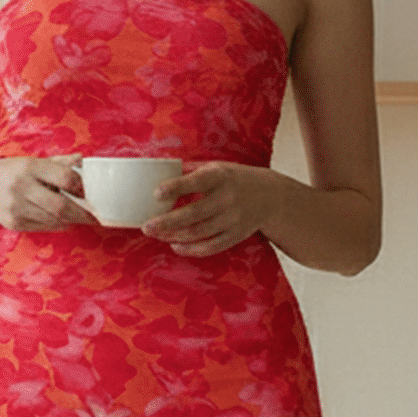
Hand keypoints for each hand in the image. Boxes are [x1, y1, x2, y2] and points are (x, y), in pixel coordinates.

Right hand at [0, 157, 92, 231]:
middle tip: (93, 217)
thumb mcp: (32, 162)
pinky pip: (42, 227)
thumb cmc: (10, 173)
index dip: (81, 188)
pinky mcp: (13, 223)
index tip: (88, 193)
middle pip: (61, 206)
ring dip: (69, 220)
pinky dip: (54, 225)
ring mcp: (15, 207)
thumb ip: (59, 163)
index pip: (65, 178)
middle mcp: (21, 186)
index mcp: (29, 167)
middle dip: (81, 214)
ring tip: (76, 216)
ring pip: (53, 220)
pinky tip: (57, 219)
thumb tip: (83, 160)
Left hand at [140, 161, 279, 257]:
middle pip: (193, 214)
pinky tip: (175, 245)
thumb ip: (191, 171)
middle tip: (146, 227)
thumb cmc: (233, 179)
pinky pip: (210, 247)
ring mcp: (233, 219)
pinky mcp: (236, 235)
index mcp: (220, 176)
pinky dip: (191, 249)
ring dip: (174, 236)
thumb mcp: (217, 167)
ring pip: (199, 233)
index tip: (156, 194)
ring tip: (156, 235)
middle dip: (167, 222)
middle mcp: (227, 198)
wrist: (271, 196)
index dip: (175, 188)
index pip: (195, 182)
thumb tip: (157, 172)